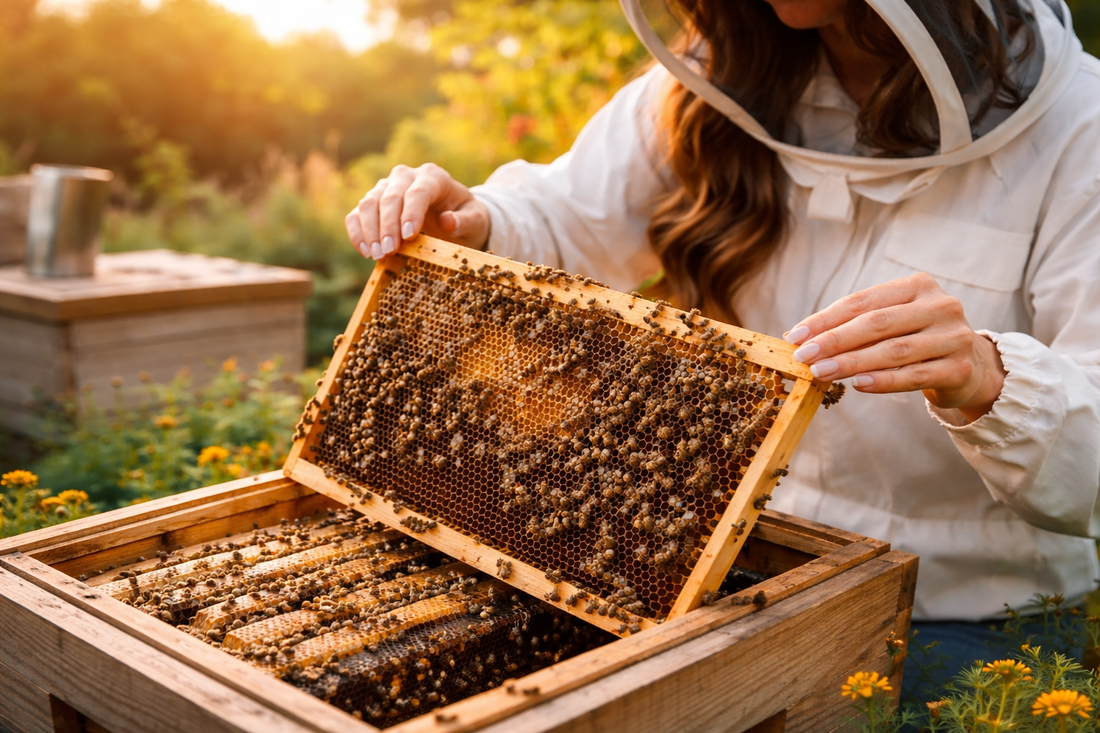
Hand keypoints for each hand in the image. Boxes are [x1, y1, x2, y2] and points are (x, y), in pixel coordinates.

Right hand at [345, 163, 490, 258]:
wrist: (454, 216)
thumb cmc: (465, 217)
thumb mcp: (475, 220)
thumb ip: (465, 220)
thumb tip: (448, 221)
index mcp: (433, 177)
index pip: (418, 192)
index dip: (411, 213)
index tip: (409, 236)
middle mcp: (406, 177)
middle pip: (390, 197)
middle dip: (388, 225)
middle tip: (389, 251)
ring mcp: (386, 188)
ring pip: (369, 203)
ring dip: (370, 230)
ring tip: (377, 255)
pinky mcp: (373, 203)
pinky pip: (356, 214)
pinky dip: (357, 232)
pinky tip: (365, 251)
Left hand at [785, 273, 1005, 422]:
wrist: (971, 367)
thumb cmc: (916, 340)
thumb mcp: (893, 323)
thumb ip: (856, 325)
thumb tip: (803, 338)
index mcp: (918, 285)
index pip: (862, 301)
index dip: (825, 319)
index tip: (795, 335)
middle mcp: (940, 305)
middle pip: (876, 323)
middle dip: (834, 340)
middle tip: (803, 356)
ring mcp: (954, 336)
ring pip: (893, 350)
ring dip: (852, 362)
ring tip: (821, 372)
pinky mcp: (960, 368)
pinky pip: (914, 375)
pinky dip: (883, 380)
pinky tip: (857, 384)